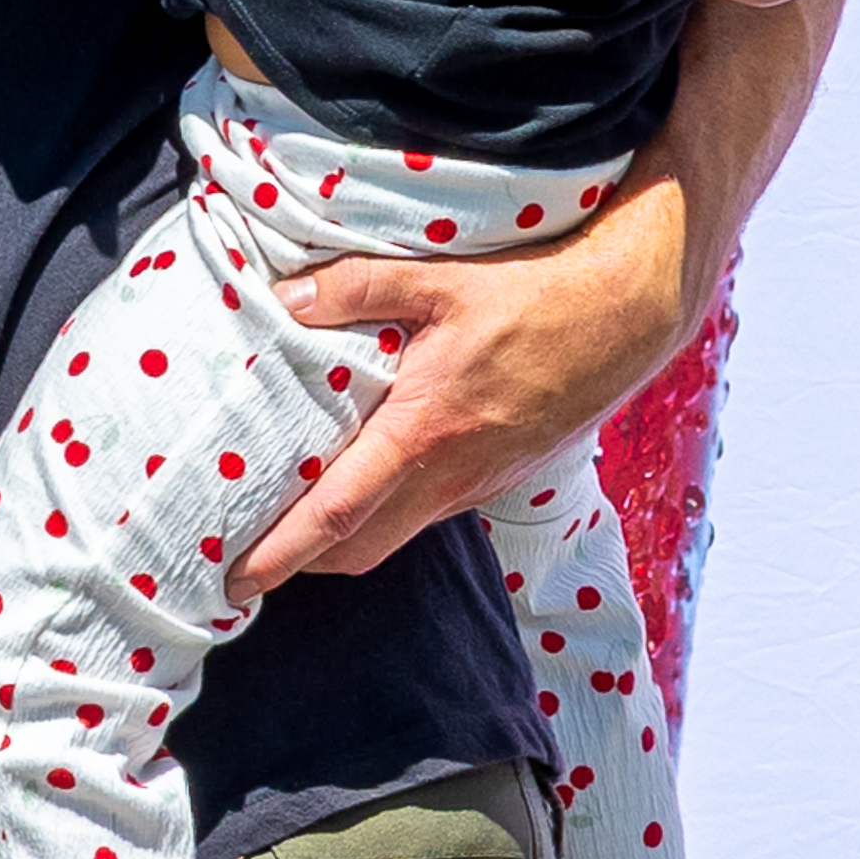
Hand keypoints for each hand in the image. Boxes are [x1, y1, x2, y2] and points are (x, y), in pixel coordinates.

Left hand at [233, 178, 699, 593]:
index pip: (336, 513)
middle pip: (357, 549)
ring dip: (340, 541)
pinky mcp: (494, 479)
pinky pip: (425, 514)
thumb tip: (284, 297)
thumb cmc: (534, 297)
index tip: (233, 579)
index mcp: (424, 432)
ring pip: (392, 537)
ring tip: (286, 520)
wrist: (626, 316)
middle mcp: (448, 475)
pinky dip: (382, 515)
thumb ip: (354, 286)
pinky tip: (359, 479)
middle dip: (298, 564)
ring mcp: (475, 485)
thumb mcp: (439, 278)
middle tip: (242, 552)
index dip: (280, 553)